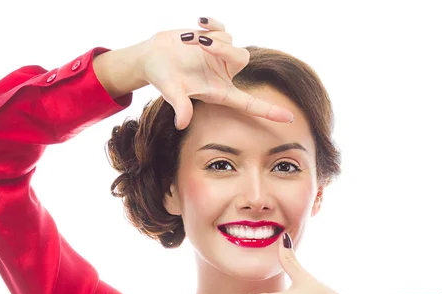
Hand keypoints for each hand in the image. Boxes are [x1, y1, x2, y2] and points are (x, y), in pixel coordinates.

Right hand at [141, 17, 294, 129]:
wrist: (152, 57)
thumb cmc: (162, 77)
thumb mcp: (170, 91)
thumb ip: (180, 105)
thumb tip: (182, 123)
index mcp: (220, 92)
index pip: (250, 104)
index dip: (269, 111)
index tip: (289, 118)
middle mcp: (224, 75)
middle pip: (242, 58)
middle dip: (223, 48)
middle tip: (202, 43)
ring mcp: (221, 57)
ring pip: (231, 41)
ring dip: (211, 37)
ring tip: (188, 40)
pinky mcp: (214, 40)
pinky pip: (223, 29)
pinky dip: (213, 24)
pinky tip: (199, 22)